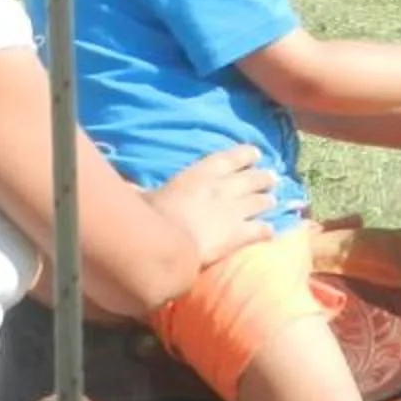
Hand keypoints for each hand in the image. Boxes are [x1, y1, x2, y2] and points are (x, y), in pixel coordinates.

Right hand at [149, 143, 278, 266]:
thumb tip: (126, 187)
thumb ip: (140, 191)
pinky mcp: (239, 234)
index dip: (245, 155)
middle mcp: (223, 187)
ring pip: (261, 201)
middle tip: (272, 178)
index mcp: (200, 173)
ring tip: (273, 200)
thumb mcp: (143, 198)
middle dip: (263, 178)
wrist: (167, 245)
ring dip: (268, 200)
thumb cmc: (151, 219)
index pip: (230, 158)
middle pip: (252, 178)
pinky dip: (267, 230)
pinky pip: (261, 230)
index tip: (255, 154)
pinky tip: (271, 231)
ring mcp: (234, 211)